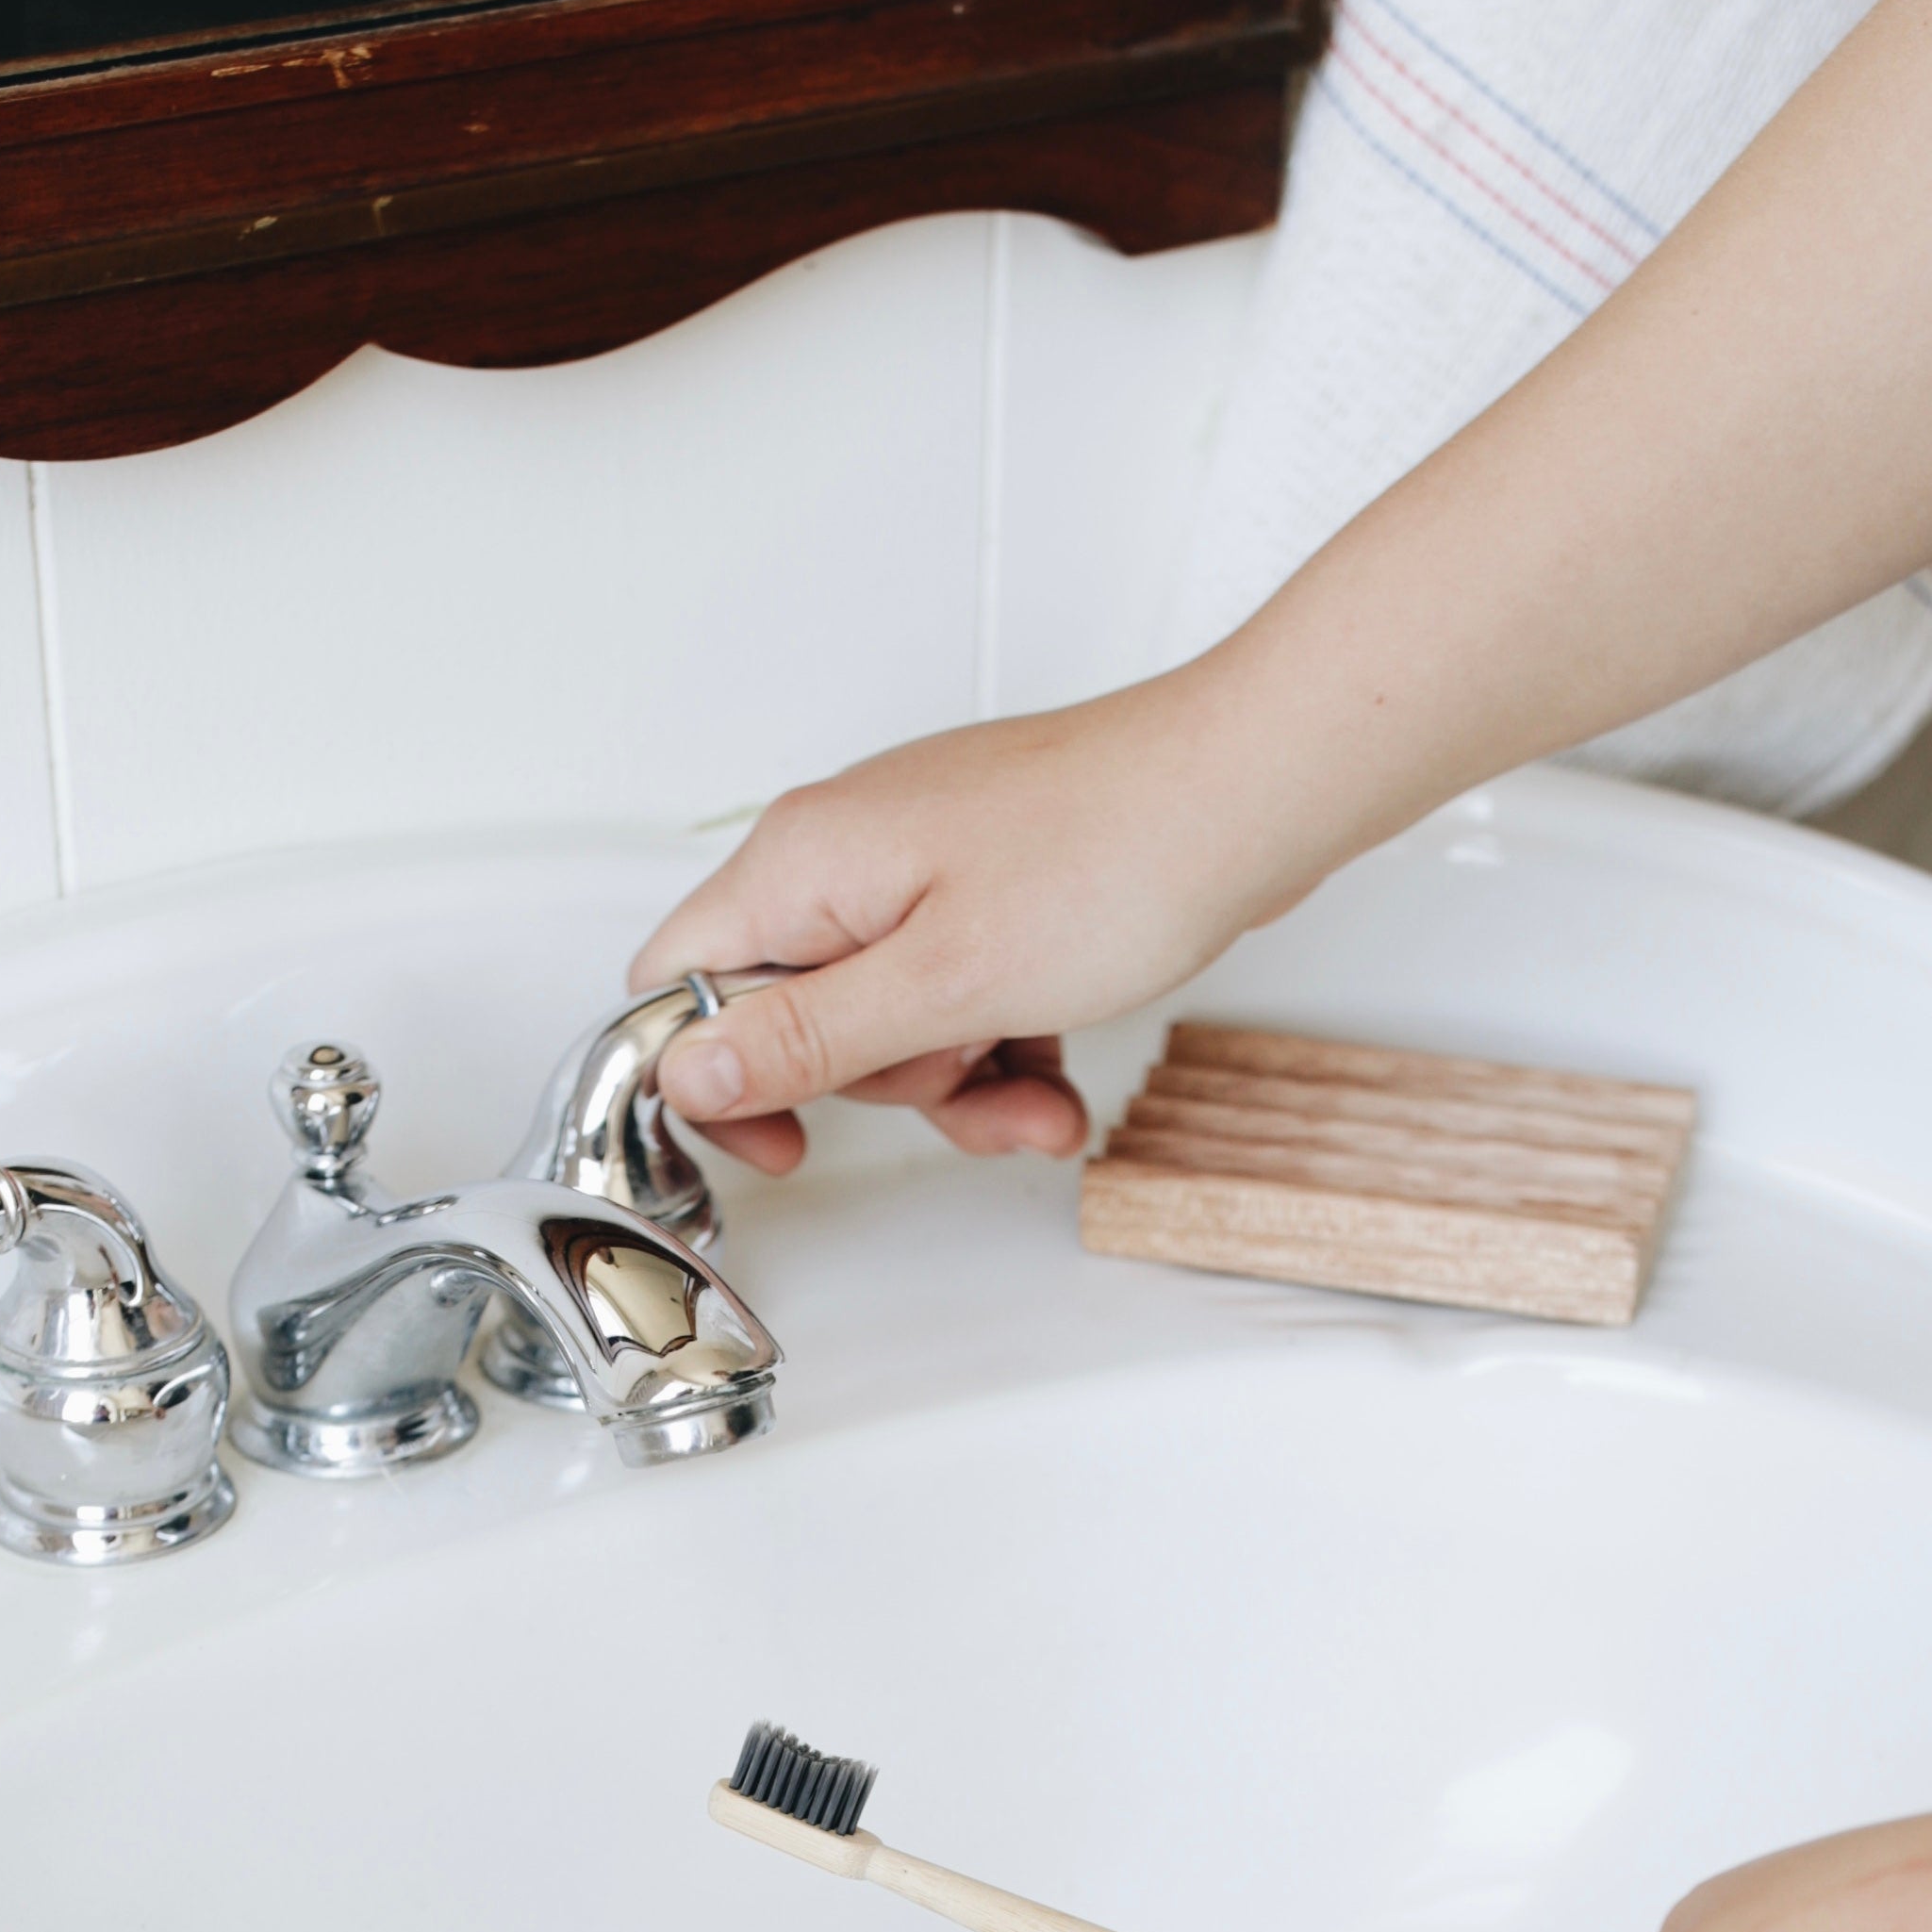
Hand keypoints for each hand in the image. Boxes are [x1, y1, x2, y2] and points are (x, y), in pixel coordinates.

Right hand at [627, 671, 1313, 1171]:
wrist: (1254, 788)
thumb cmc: (1116, 856)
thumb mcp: (942, 984)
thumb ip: (804, 1038)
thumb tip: (686, 1076)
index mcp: (803, 864)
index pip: (677, 982)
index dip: (709, 1079)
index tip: (782, 1143)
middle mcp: (845, 855)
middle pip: (796, 1016)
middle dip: (885, 1083)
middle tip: (963, 1077)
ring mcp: (920, 865)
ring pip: (891, 1020)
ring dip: (961, 1081)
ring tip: (1040, 1096)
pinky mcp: (986, 885)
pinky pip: (958, 994)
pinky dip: (1005, 1042)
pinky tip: (1061, 1068)